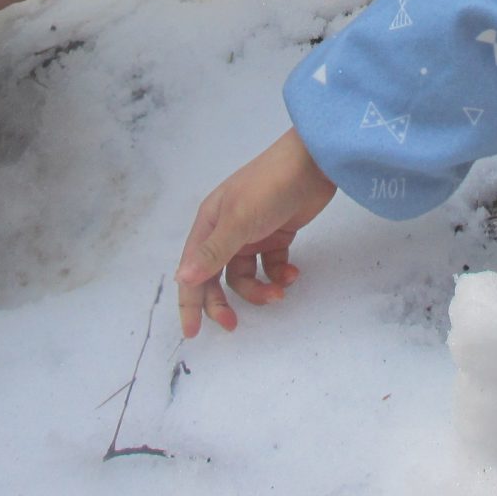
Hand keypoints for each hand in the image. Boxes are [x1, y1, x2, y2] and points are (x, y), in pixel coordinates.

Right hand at [175, 127, 337, 337]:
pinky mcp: (276, 236)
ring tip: (279, 290)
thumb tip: (182, 278)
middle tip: (234, 325)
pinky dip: (279, 273)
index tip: (192, 333)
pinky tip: (293, 272)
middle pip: (215, 278)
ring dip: (260, 288)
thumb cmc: (269, 187)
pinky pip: (270, 266)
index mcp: (209, 224)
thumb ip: (213, 252)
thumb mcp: (238, 220)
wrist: (313, 164)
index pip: (192, 270)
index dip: (189, 302)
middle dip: (223, 302)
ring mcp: (251, 234)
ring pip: (245, 276)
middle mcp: (225, 231)